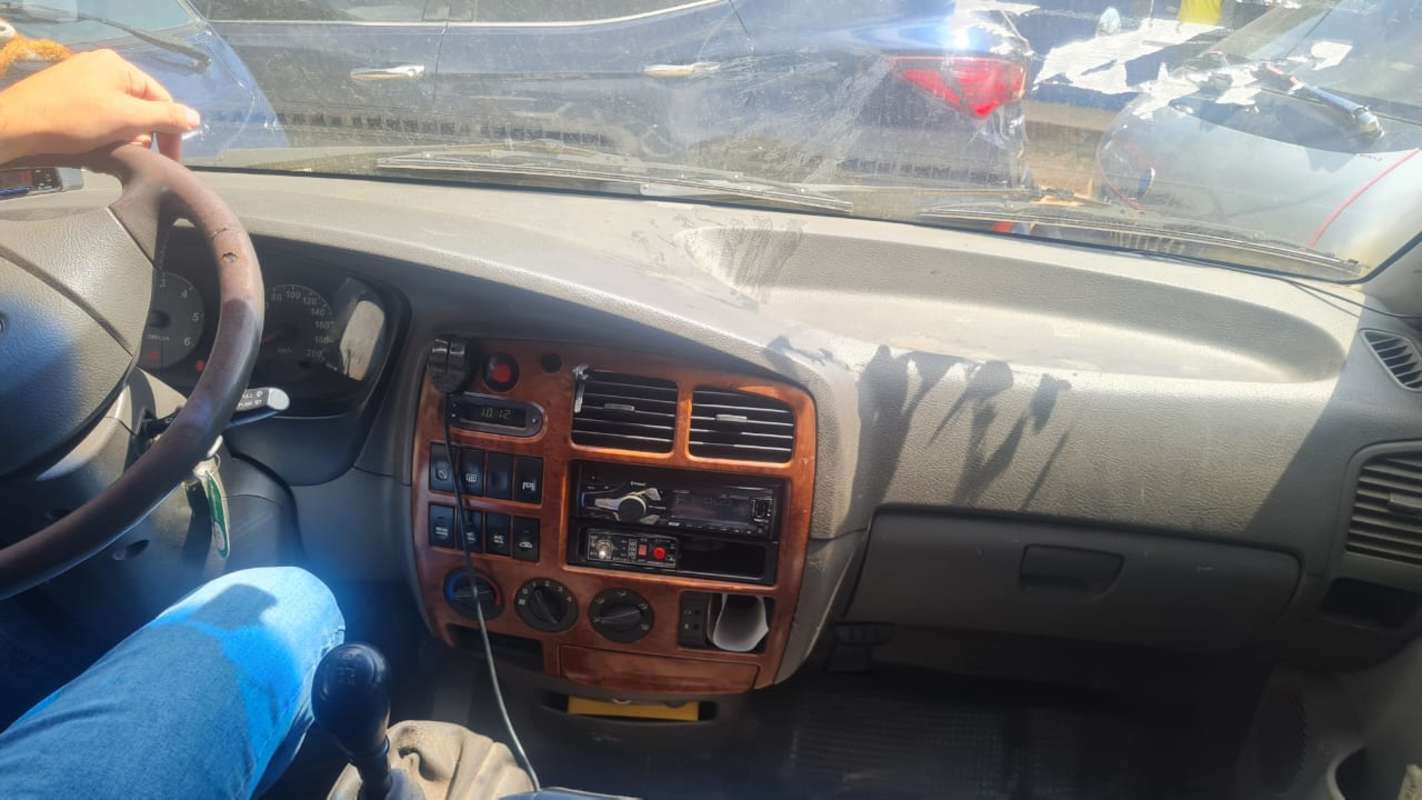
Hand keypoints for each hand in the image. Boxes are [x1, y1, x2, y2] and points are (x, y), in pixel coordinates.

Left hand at [0, 49, 200, 164]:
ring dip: (124, 134)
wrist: (16, 124)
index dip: (170, 129)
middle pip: (141, 105)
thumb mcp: (126, 119)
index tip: (171, 158)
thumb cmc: (75, 118)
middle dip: (144, 133)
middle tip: (137, 154)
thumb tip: (196, 118)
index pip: (161, 98)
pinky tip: (96, 144)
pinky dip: (104, 131)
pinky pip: (100, 113)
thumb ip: (164, 118)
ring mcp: (83, 79)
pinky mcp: (67, 94)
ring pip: (120, 112)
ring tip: (114, 150)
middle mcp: (103, 67)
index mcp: (120, 66)